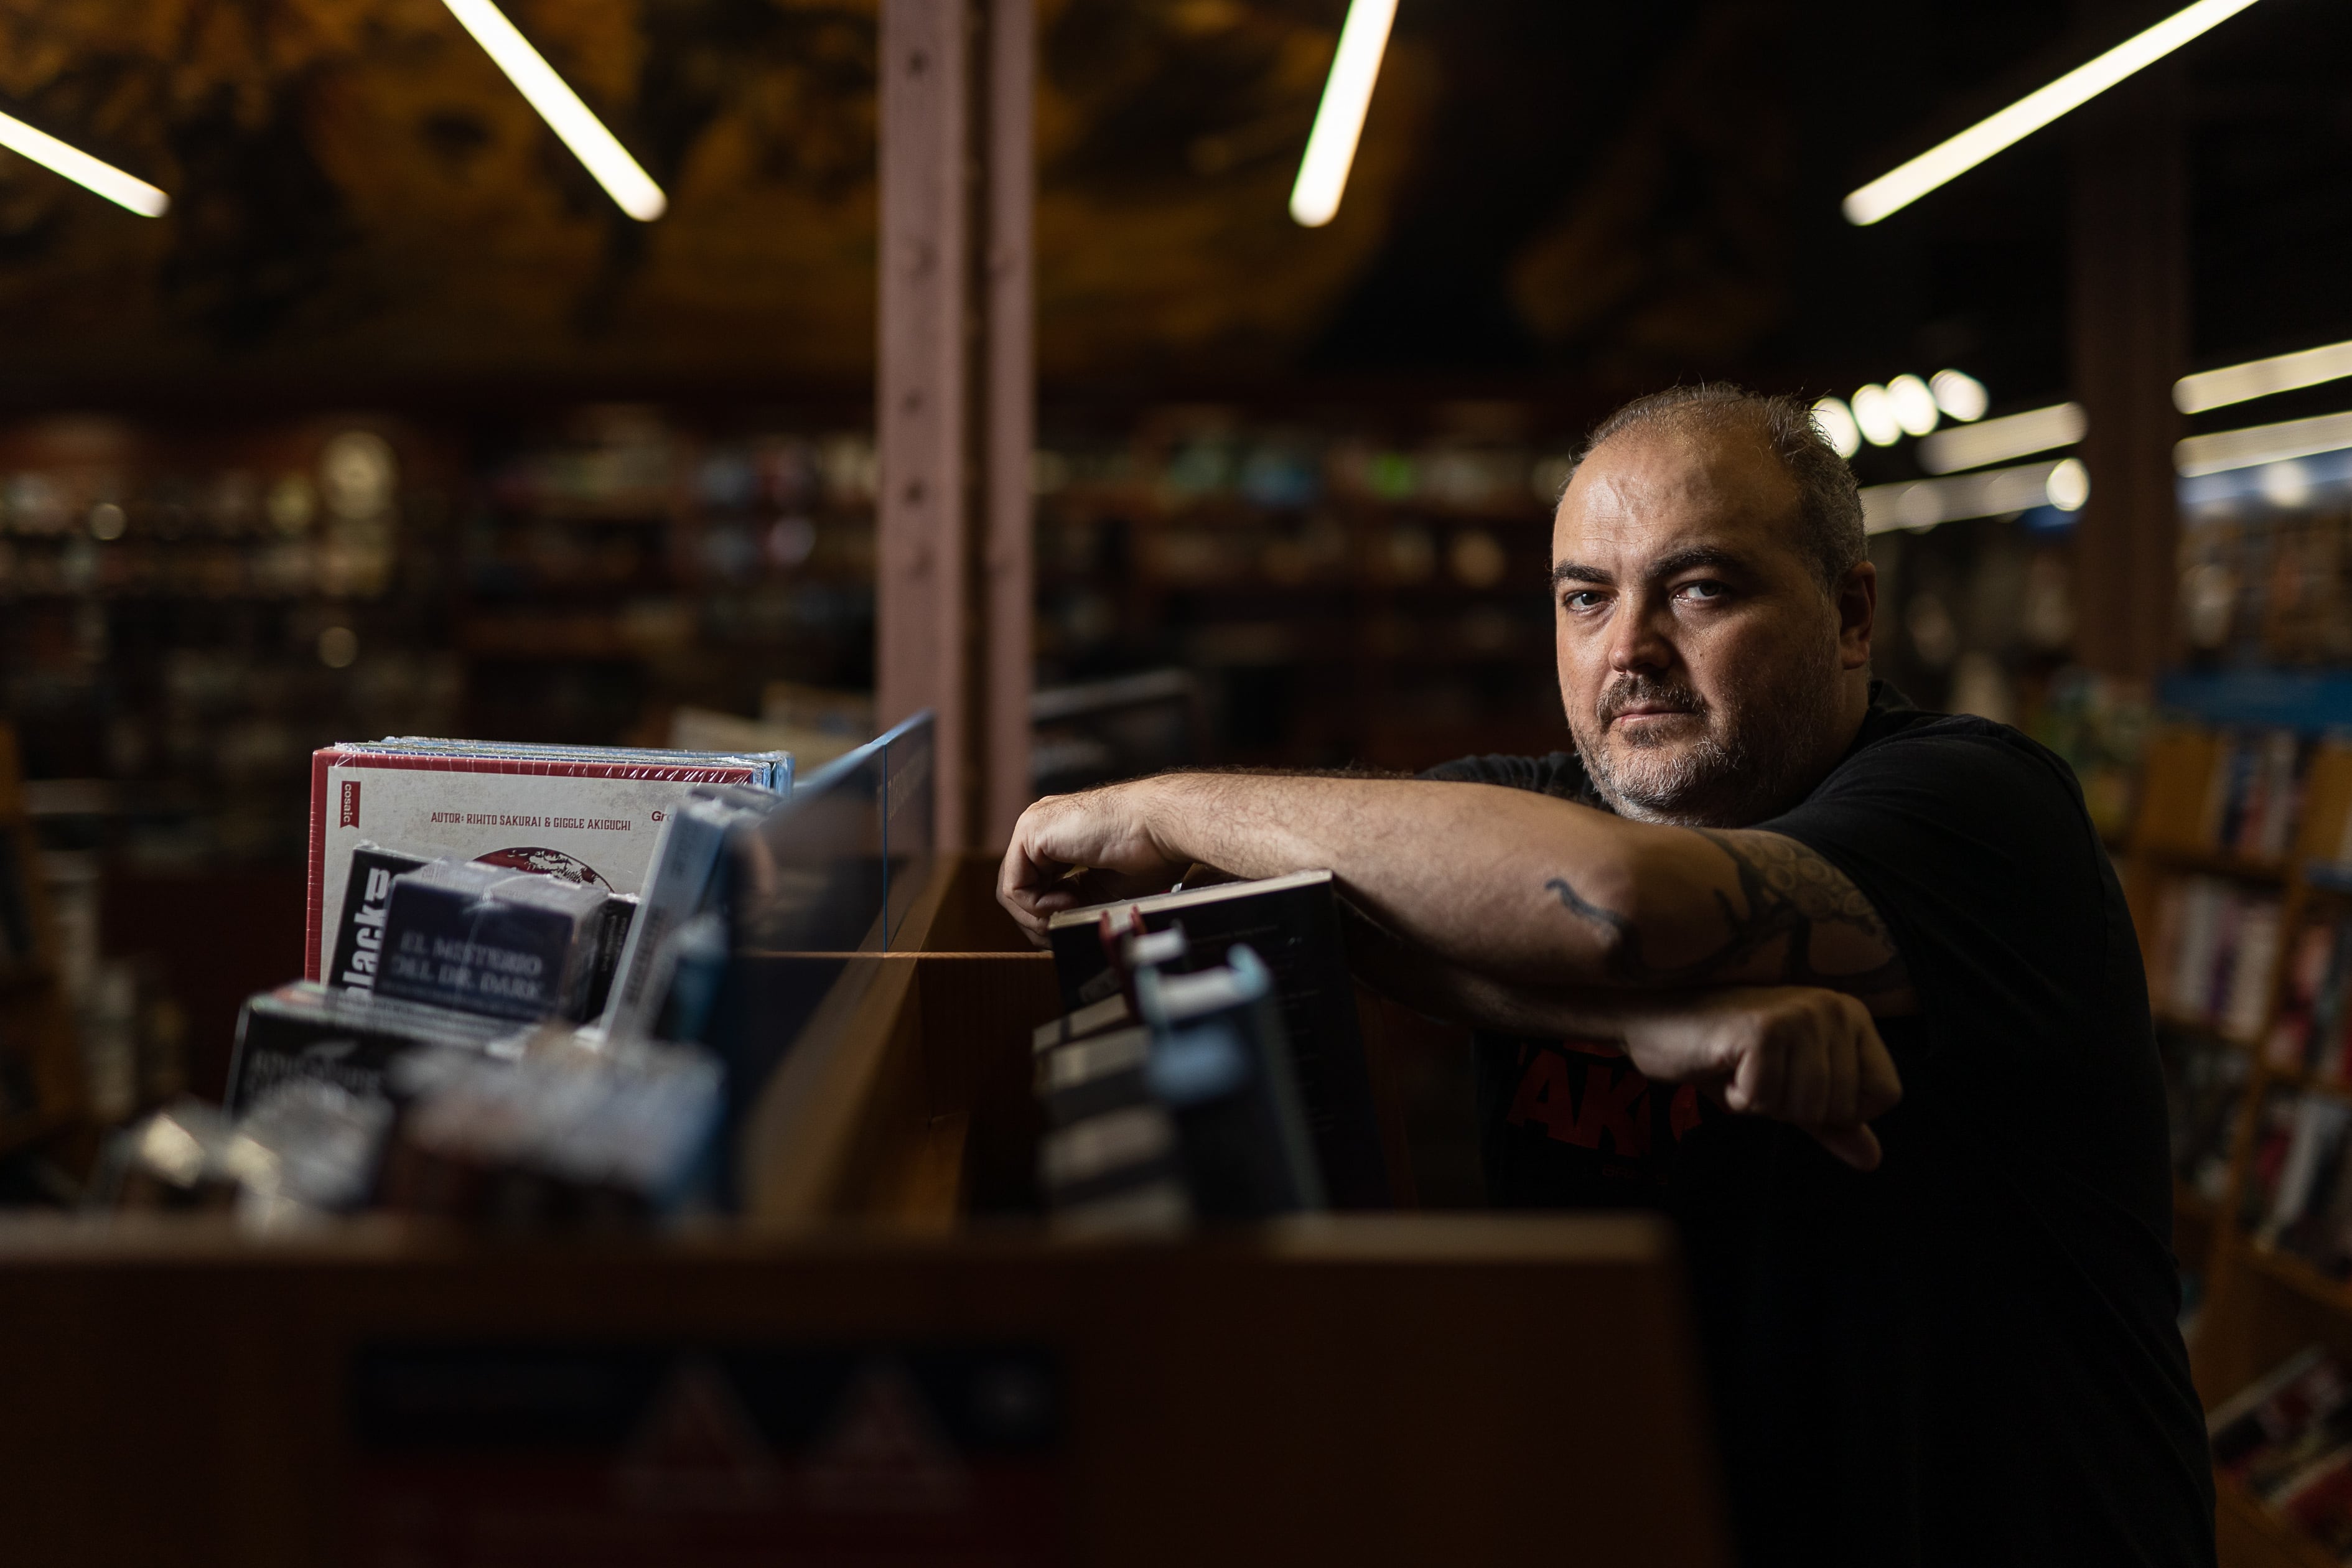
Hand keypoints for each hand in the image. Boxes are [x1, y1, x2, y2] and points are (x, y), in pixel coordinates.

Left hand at [997, 782, 1192, 943]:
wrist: (1161, 828)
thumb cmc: (1149, 854)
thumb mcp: (1103, 890)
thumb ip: (1075, 904)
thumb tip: (1053, 934)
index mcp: (1059, 839)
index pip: (1036, 887)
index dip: (1051, 917)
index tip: (1077, 925)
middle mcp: (1042, 830)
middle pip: (1020, 890)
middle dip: (1040, 921)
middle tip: (1067, 928)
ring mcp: (1033, 827)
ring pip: (1013, 892)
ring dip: (1040, 917)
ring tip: (1072, 913)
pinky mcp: (1030, 832)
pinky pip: (1014, 888)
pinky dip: (1038, 907)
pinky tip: (1069, 901)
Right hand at [1618, 987, 1901, 1170]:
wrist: (1657, 1021)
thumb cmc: (1725, 1054)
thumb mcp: (1788, 1089)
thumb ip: (1833, 1123)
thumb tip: (1873, 1161)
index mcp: (1851, 1016)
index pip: (1885, 1095)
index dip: (1838, 1110)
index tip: (1794, 1082)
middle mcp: (1833, 1008)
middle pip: (1842, 1107)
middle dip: (1792, 1107)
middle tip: (1758, 1072)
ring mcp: (1799, 1015)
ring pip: (1806, 1107)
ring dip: (1763, 1103)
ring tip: (1741, 1068)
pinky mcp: (1763, 1030)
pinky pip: (1765, 1100)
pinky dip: (1738, 1097)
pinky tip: (1724, 1065)